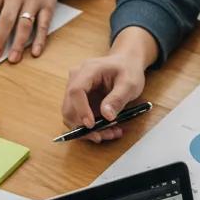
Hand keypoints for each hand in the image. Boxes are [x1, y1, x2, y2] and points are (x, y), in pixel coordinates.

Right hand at [60, 28, 156, 142]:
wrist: (125, 63)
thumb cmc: (128, 70)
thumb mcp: (130, 83)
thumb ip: (118, 98)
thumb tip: (107, 116)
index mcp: (88, 70)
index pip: (76, 91)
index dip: (80, 110)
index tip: (91, 125)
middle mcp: (76, 79)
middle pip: (69, 107)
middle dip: (83, 127)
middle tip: (103, 136)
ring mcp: (75, 91)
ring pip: (72, 117)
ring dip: (87, 131)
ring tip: (110, 133)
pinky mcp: (79, 101)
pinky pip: (78, 119)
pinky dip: (90, 129)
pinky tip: (107, 130)